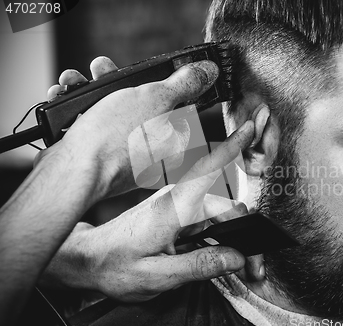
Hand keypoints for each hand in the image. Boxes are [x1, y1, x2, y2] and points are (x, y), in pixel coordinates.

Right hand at [39, 56, 218, 200]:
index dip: (159, 86)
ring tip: (77, 82)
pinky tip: (65, 100)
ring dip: (92, 92)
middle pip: (141, 107)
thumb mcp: (157, 98)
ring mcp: (122, 158)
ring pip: (112, 114)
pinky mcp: (96, 158)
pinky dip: (79, 110)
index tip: (144, 76)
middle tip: (102, 70)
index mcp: (175, 144)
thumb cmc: (117, 138)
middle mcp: (151, 154)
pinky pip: (93, 128)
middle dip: (116, 83)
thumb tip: (210, 71)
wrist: (72, 171)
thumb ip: (184, 83)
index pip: (177, 108)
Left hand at [42, 120, 254, 301]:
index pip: (208, 170)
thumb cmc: (112, 265)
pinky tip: (214, 257)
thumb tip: (235, 256)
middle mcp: (177, 200)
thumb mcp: (157, 275)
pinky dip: (216, 240)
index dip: (231, 148)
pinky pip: (206, 223)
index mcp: (172, 208)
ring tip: (235, 268)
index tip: (249, 128)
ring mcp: (177, 206)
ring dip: (230, 241)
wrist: (88, 260)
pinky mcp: (175, 214)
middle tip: (252, 270)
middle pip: (225, 210)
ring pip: (217, 218)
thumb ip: (199, 265)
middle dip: (243, 238)